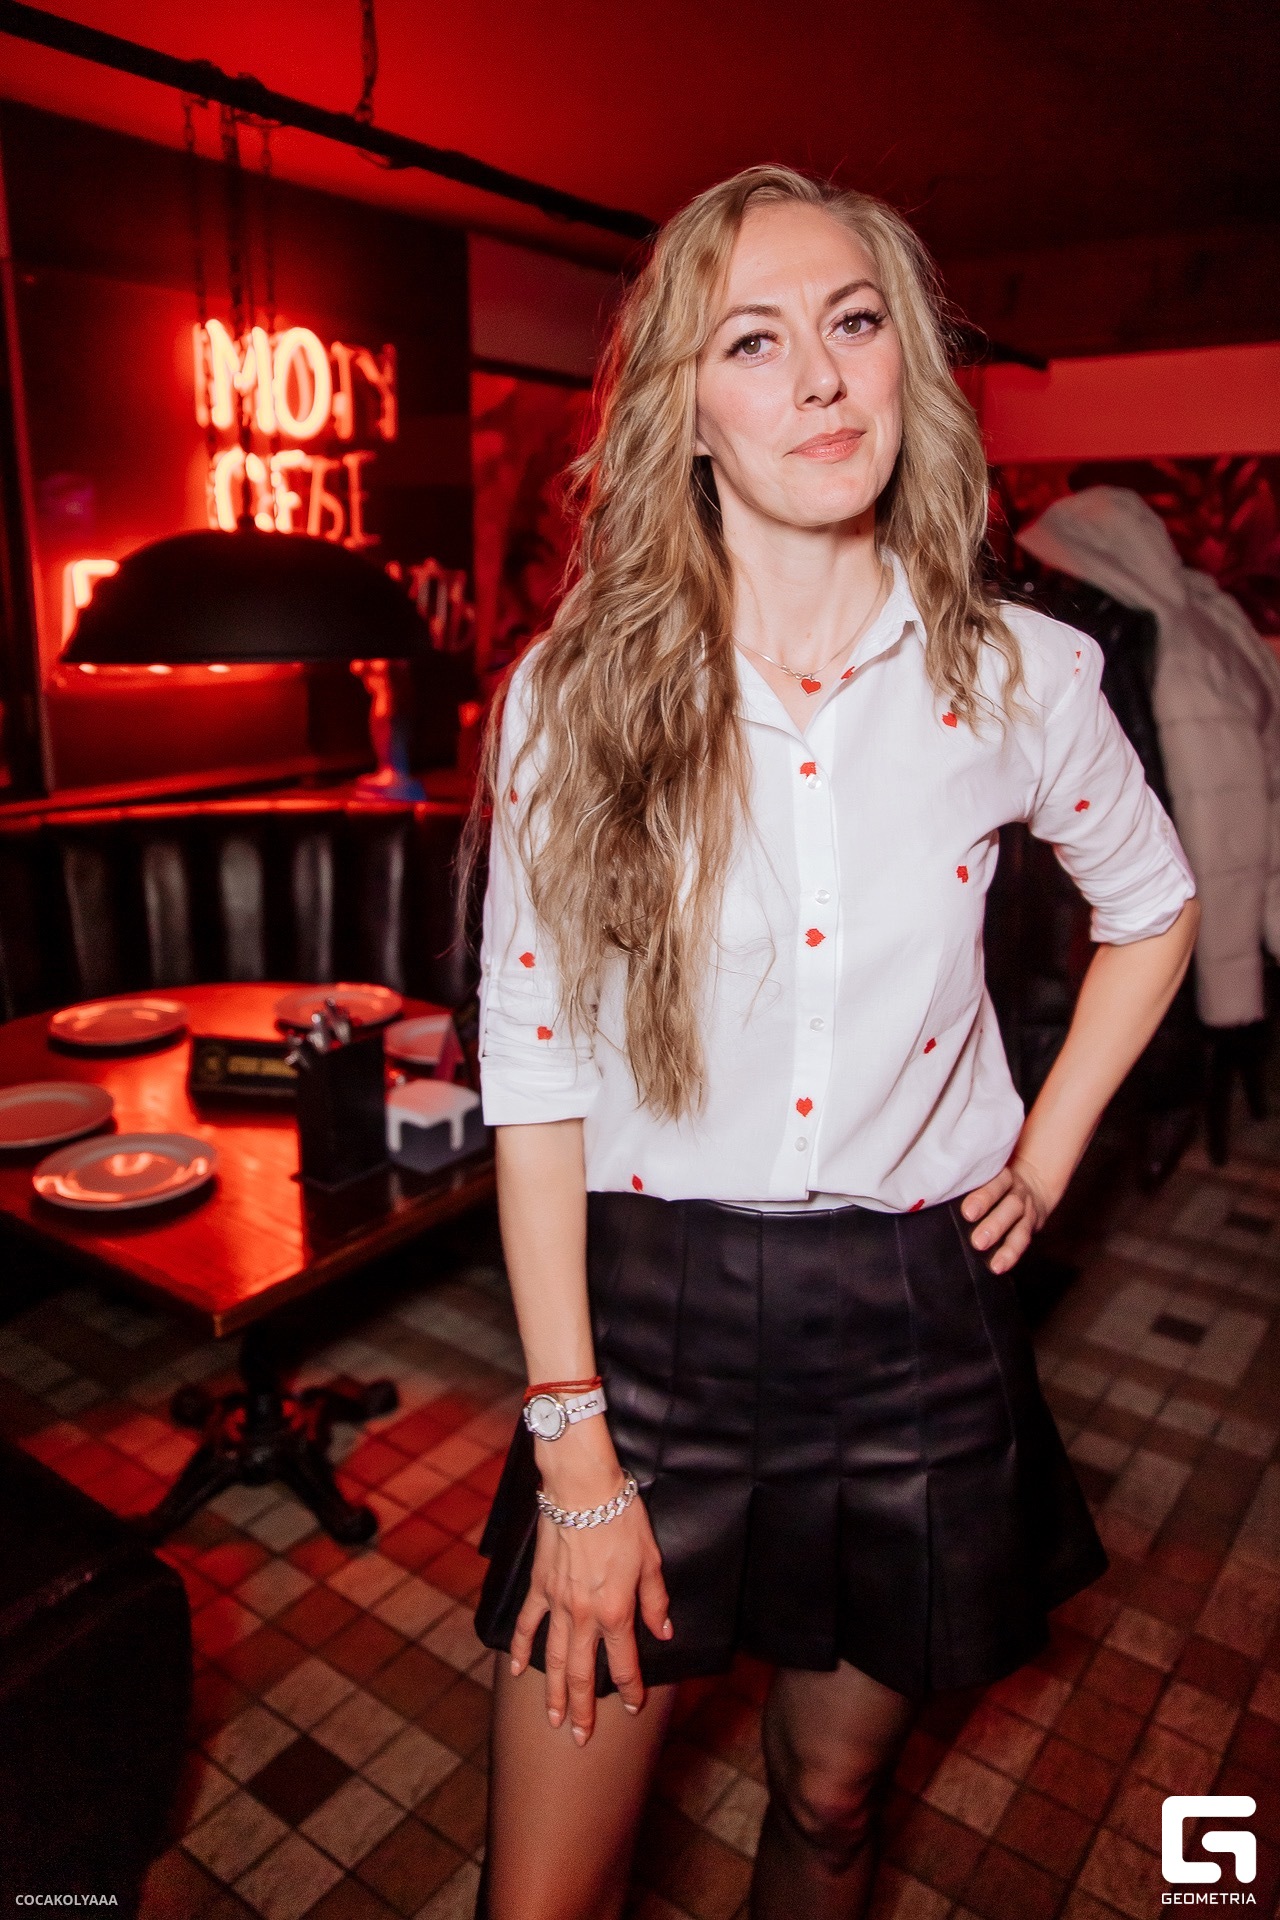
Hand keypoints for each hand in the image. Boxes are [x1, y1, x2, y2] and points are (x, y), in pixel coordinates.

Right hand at [510, 1450, 671, 1746]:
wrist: (581, 1490)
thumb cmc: (621, 1518)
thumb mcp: (650, 1559)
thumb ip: (655, 1600)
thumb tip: (663, 1631)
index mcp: (616, 1611)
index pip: (625, 1664)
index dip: (631, 1689)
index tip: (634, 1706)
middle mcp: (584, 1616)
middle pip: (583, 1674)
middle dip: (583, 1709)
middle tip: (580, 1738)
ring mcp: (557, 1604)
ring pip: (554, 1659)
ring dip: (553, 1692)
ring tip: (552, 1720)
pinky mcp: (539, 1586)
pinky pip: (526, 1624)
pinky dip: (518, 1649)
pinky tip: (514, 1671)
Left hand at [959, 1159, 1052, 1273]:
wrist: (1032, 1181)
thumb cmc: (993, 1181)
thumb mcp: (985, 1175)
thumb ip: (966, 1183)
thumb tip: (929, 1195)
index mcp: (1002, 1174)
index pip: (996, 1181)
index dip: (983, 1197)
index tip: (967, 1213)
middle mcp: (1017, 1190)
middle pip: (1011, 1204)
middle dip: (994, 1222)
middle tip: (977, 1240)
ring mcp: (1026, 1208)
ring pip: (1020, 1224)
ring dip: (1005, 1243)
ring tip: (986, 1253)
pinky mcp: (1030, 1225)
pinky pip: (1023, 1239)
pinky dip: (1011, 1254)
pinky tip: (998, 1266)